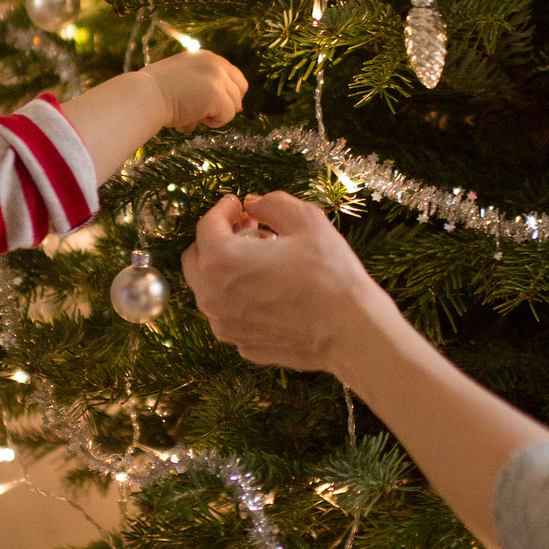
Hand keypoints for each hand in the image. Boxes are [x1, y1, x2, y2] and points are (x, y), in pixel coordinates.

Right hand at [144, 50, 247, 131]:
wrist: (144, 96)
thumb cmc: (157, 93)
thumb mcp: (184, 80)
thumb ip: (206, 86)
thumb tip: (238, 109)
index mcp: (206, 57)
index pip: (233, 75)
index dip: (227, 93)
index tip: (211, 105)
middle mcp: (215, 63)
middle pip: (240, 88)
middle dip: (227, 103)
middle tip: (206, 114)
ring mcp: (217, 78)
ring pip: (235, 104)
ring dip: (216, 114)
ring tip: (192, 115)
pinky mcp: (217, 95)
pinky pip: (228, 115)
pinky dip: (214, 123)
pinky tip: (194, 119)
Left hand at [182, 191, 394, 371]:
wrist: (352, 332)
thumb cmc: (330, 274)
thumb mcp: (306, 220)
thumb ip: (271, 203)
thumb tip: (254, 203)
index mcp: (220, 262)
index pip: (206, 225)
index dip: (223, 209)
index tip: (239, 204)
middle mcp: (212, 297)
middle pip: (196, 259)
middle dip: (217, 240)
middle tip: (248, 231)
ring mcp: (225, 326)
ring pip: (210, 289)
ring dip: (226, 271)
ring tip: (262, 262)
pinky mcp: (242, 345)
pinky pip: (231, 314)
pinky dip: (241, 299)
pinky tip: (271, 292)